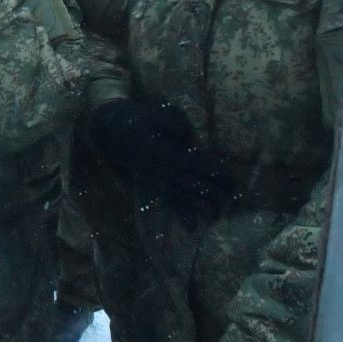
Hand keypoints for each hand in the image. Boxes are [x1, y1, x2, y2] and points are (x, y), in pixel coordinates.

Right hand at [85, 100, 232, 223]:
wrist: (109, 130)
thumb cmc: (135, 119)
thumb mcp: (159, 114)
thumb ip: (179, 125)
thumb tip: (190, 139)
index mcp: (172, 154)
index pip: (202, 167)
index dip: (219, 175)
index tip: (233, 182)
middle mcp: (168, 171)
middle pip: (198, 186)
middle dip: (217, 195)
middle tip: (233, 200)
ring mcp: (160, 180)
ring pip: (186, 198)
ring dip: (204, 208)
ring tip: (218, 215)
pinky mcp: (153, 184)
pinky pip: (169, 202)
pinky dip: (182, 215)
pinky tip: (191, 228)